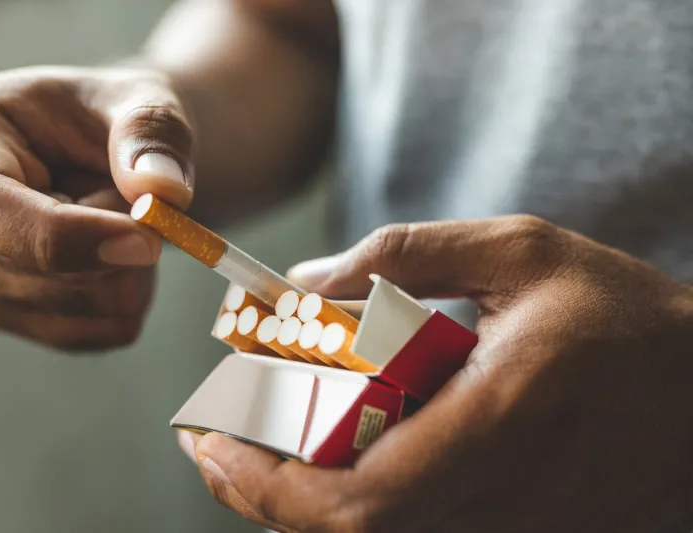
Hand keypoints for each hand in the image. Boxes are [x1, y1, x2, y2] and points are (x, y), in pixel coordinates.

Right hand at [0, 66, 195, 350]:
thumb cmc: (116, 115)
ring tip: (117, 213)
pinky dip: (133, 296)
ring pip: (81, 307)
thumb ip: (152, 132)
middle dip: (120, 240)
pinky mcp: (8, 311)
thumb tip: (161, 191)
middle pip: (40, 269)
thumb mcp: (143, 99)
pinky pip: (99, 330)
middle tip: (137, 192)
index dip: (65, 235)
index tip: (147, 242)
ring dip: (131, 266)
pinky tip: (120, 252)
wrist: (115, 151)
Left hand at [180, 216, 692, 531]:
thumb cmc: (620, 315)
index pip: (359, 498)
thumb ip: (405, 258)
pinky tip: (321, 460)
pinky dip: (347, 506)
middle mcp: (504, 497)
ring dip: (294, 502)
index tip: (210, 439)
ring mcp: (512, 528)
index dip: (269, 484)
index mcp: (503, 418)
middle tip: (211, 442)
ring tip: (248, 446)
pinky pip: (413, 532)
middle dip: (261, 494)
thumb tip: (304, 283)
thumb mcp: (521, 251)